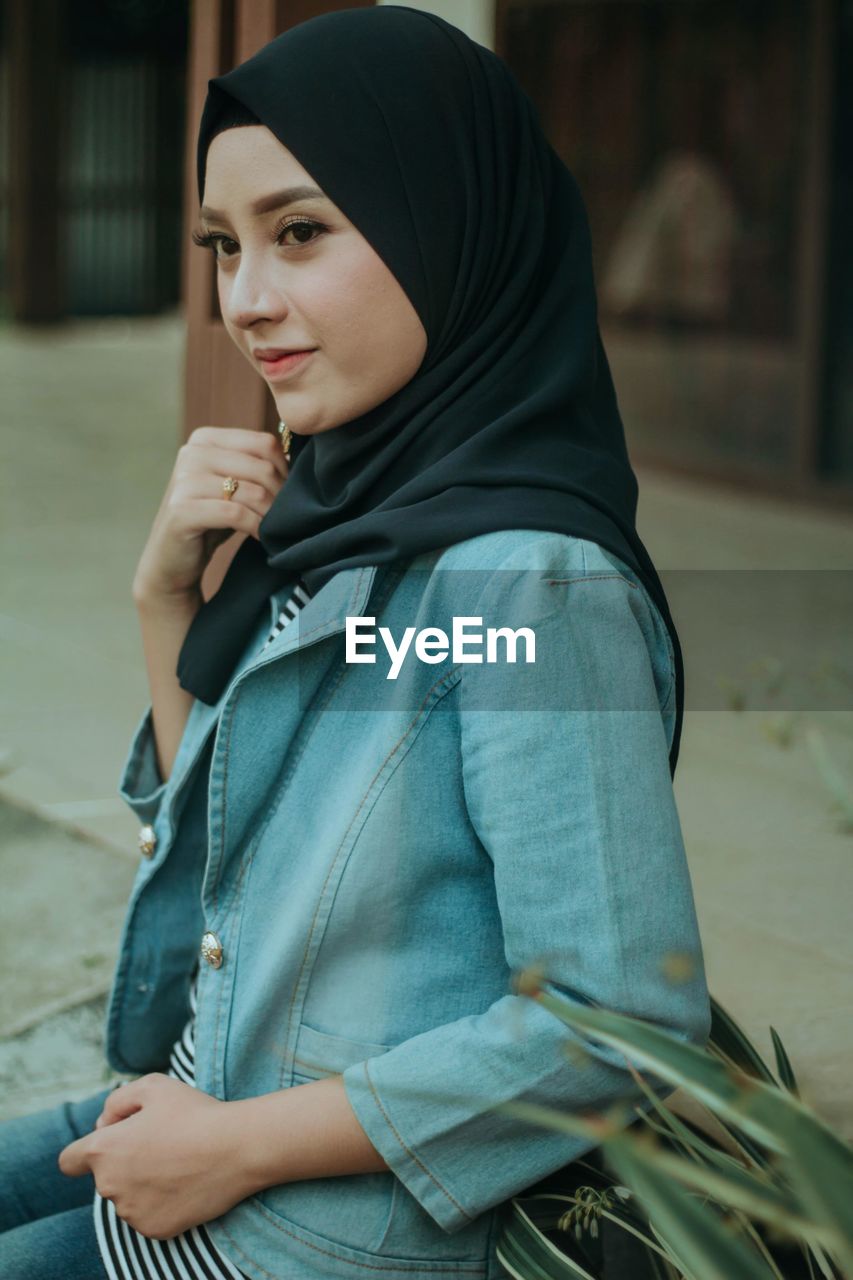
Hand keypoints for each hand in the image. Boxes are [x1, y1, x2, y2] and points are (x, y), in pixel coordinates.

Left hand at [57, 1073, 252, 1239]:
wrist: (236, 1148)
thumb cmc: (194, 1112)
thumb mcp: (153, 1085)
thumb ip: (117, 1101)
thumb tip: (105, 1123)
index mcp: (104, 1150)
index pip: (70, 1160)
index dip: (87, 1150)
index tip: (113, 1143)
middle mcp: (110, 1186)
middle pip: (106, 1176)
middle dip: (125, 1160)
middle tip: (162, 1142)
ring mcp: (132, 1212)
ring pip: (127, 1197)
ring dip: (142, 1183)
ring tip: (178, 1161)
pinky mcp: (154, 1230)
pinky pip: (148, 1215)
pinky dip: (161, 1202)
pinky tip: (185, 1182)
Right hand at [132, 425, 287, 600]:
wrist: (172, 561)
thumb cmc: (211, 521)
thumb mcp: (235, 487)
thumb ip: (258, 467)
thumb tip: (303, 457)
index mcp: (205, 439)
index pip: (264, 443)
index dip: (286, 471)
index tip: (289, 496)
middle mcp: (191, 453)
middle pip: (262, 467)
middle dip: (281, 496)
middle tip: (287, 518)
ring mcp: (184, 480)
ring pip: (252, 491)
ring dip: (271, 515)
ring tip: (276, 530)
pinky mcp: (182, 509)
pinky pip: (236, 514)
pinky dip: (256, 528)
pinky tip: (260, 538)